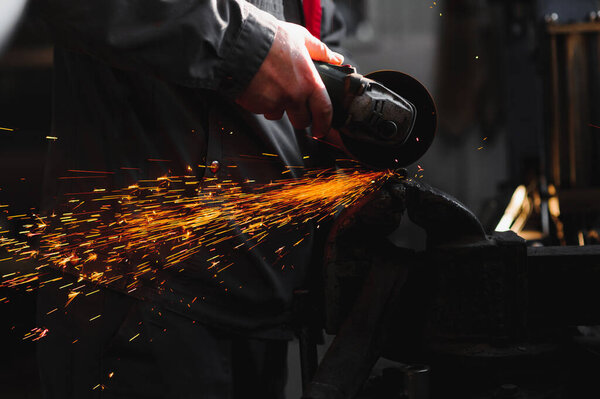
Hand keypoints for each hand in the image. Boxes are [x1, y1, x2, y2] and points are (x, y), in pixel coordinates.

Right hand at [236, 21, 343, 136]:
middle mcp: (295, 95)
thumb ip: (320, 51)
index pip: (324, 111)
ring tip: (272, 88)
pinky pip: (264, 110)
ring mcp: (275, 102)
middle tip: (295, 107)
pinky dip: (263, 103)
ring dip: (278, 108)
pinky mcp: (258, 105)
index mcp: (309, 81)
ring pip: (280, 115)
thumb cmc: (271, 38)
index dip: (324, 124)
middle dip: (299, 117)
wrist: (240, 42)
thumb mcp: (300, 37)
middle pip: (302, 121)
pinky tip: (259, 87)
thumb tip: (336, 59)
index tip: (321, 129)